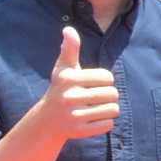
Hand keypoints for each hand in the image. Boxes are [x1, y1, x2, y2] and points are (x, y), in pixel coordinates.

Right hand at [35, 26, 119, 141]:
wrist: (47, 120)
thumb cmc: (61, 89)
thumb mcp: (63, 68)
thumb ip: (69, 48)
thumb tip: (68, 30)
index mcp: (69, 79)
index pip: (108, 78)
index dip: (105, 81)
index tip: (92, 84)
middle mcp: (70, 97)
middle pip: (113, 94)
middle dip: (107, 96)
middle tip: (94, 98)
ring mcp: (74, 115)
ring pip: (113, 110)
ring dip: (108, 109)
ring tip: (94, 108)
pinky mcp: (79, 131)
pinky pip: (108, 125)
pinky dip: (104, 123)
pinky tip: (91, 119)